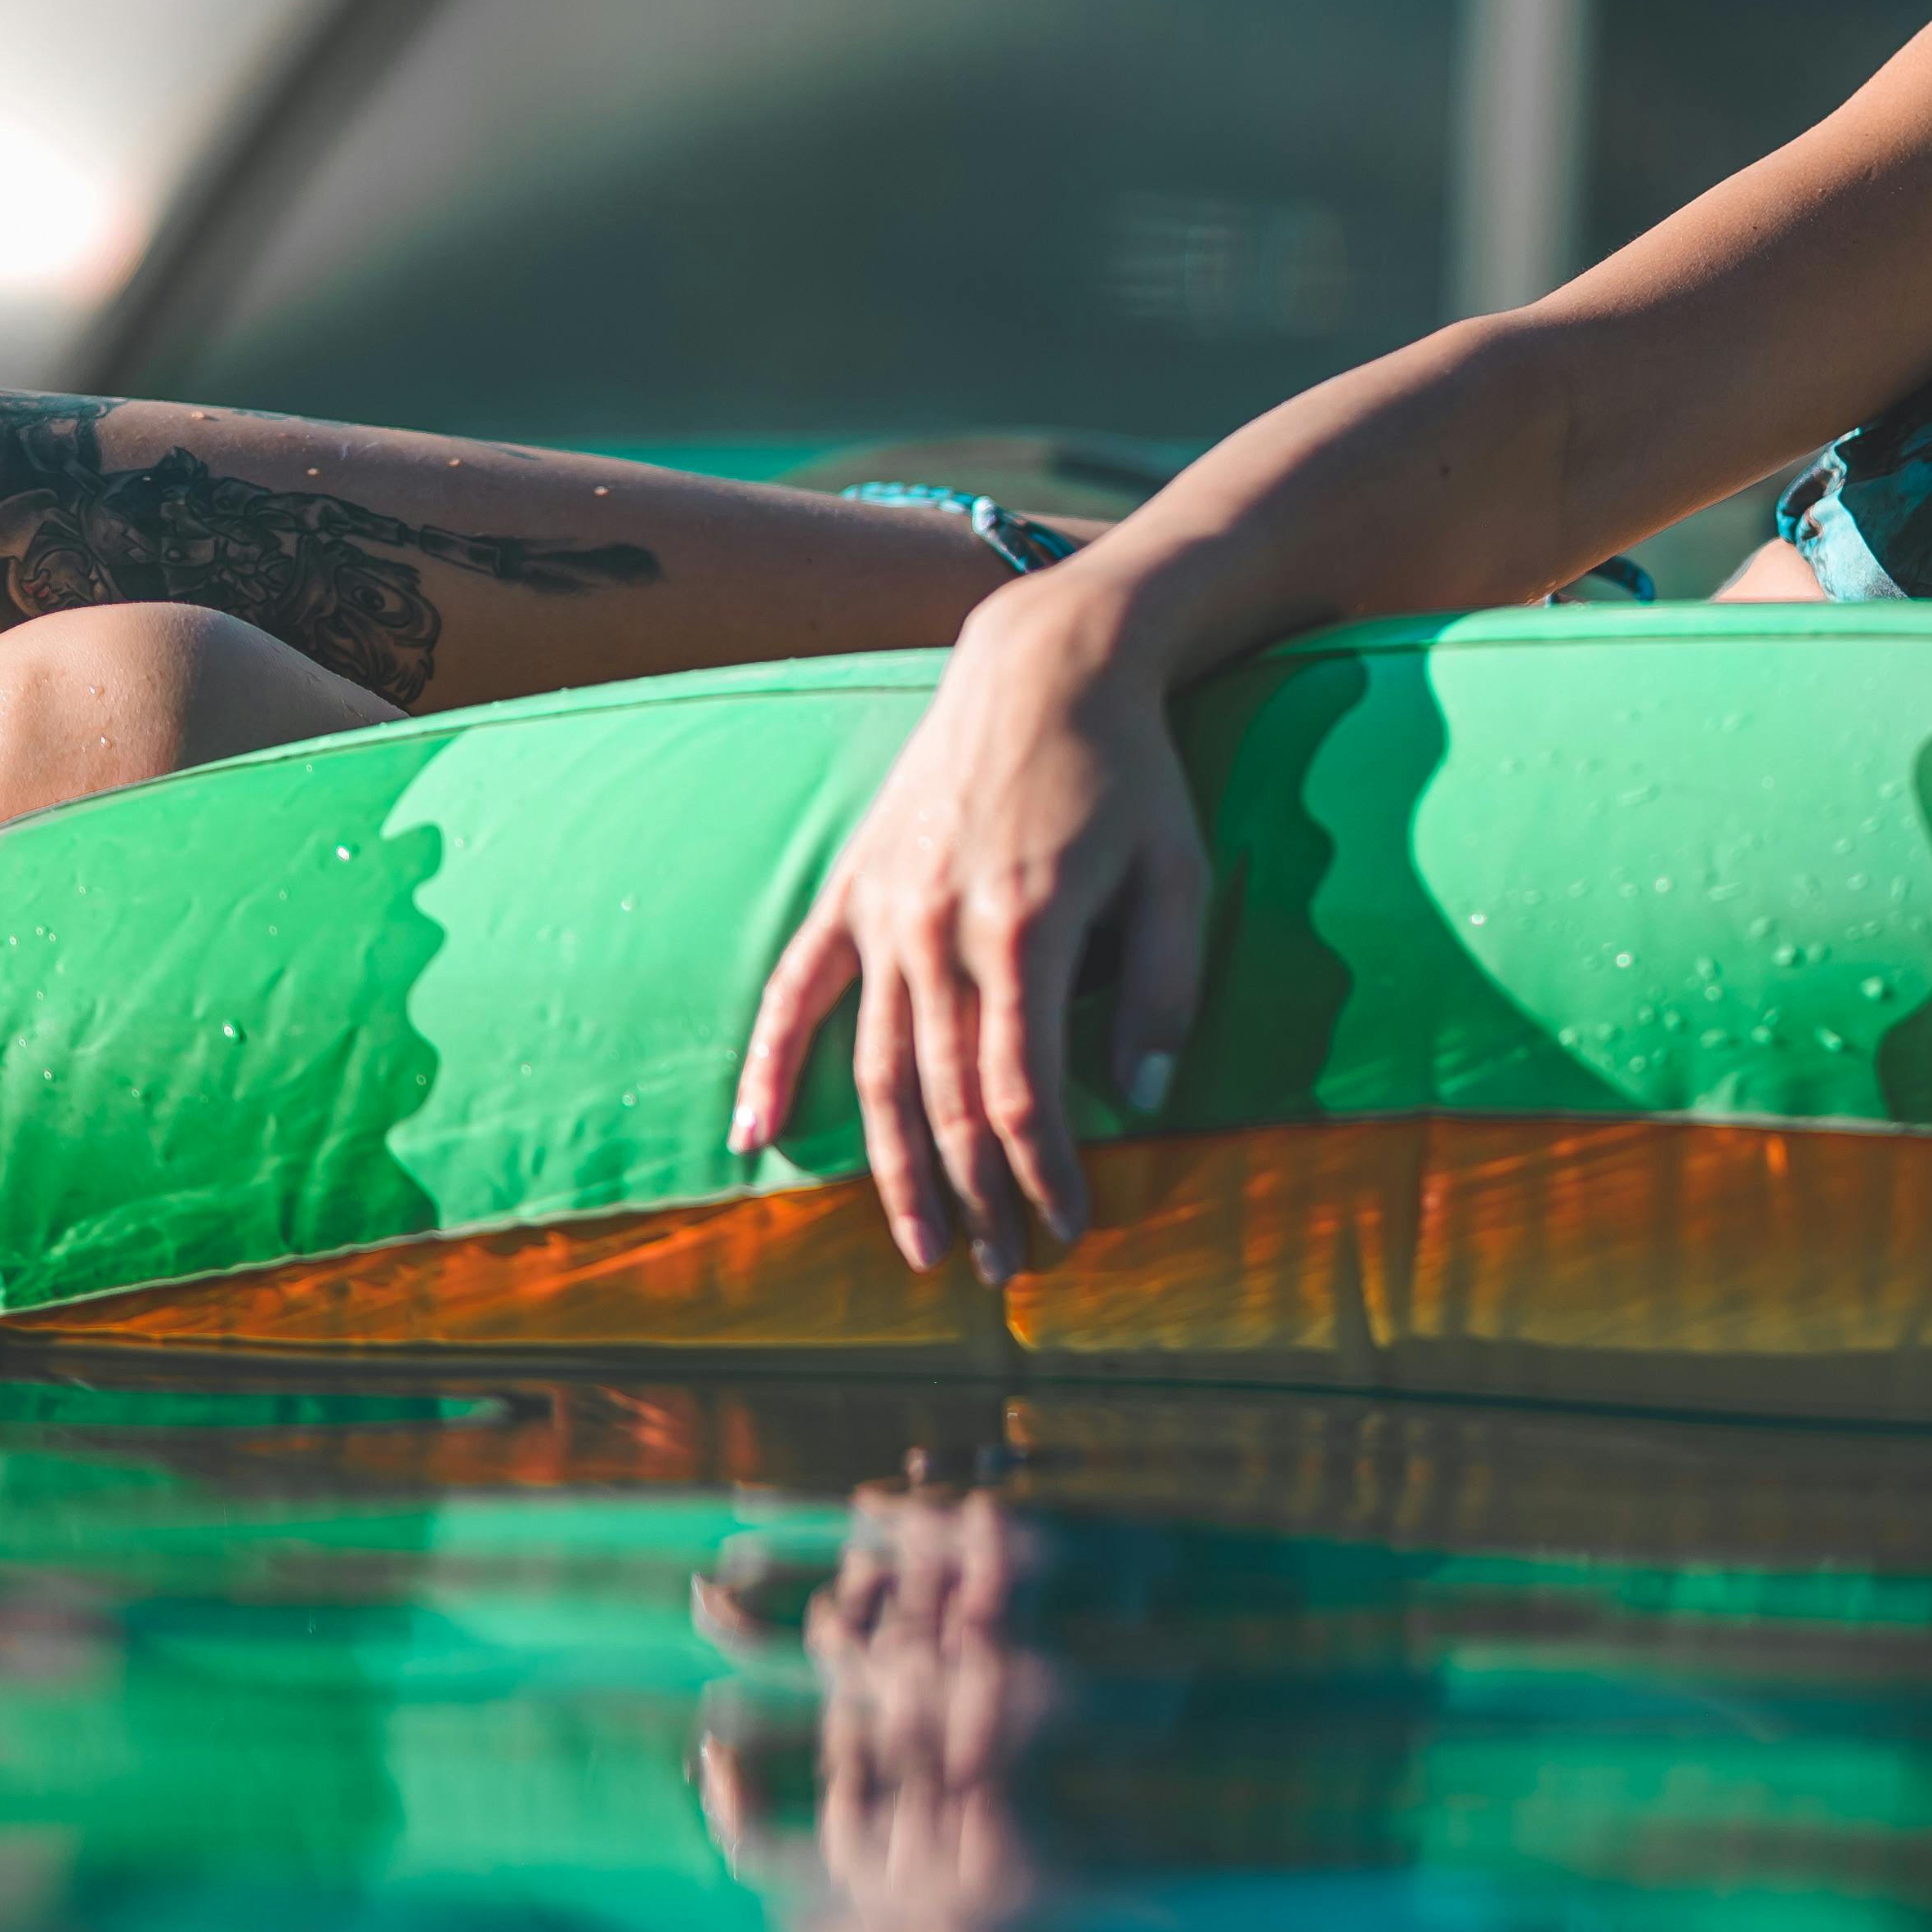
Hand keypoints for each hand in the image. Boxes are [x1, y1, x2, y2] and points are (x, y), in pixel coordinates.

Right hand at [729, 590, 1206, 1282]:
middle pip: (947, 1099)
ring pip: (875, 1067)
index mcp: (1028, 930)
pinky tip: (752, 1136)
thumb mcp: (1179, 874)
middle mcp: (941, 929)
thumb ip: (1163, 991)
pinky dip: (768, 1065)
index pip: (1023, 1093)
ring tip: (921, 1245)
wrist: (1046, 661)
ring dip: (893, 1168)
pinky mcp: (853, 888)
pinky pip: (795, 989)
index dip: (1046, 1171)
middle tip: (1000, 1270)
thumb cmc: (1128, 772)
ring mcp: (886, 909)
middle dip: (977, 1195)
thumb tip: (1142, 1101)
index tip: (1071, 1225)